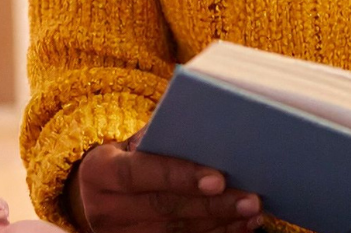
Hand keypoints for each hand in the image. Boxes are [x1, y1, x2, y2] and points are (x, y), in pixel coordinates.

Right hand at [67, 133, 263, 232]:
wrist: (100, 196)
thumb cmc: (126, 160)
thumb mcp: (130, 144)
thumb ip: (160, 137)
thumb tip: (208, 129)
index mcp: (98, 172)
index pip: (138, 172)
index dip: (179, 176)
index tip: (218, 179)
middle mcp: (104, 209)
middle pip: (164, 207)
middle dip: (212, 204)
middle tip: (249, 198)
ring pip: (177, 231)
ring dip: (220, 222)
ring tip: (252, 210)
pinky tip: (241, 225)